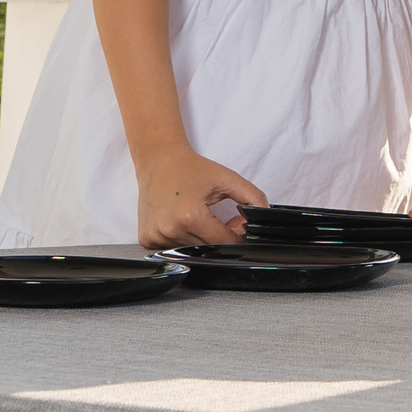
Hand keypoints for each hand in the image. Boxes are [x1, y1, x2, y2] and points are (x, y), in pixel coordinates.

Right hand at [133, 148, 266, 248]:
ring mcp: (155, 237)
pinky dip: (183, 238)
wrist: (159, 161)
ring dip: (202, 238)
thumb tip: (264, 217)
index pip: (224, 242)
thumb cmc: (192, 169)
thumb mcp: (228, 179)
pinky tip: (183, 221)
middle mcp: (170, 230)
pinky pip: (173, 248)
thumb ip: (253, 197)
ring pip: (191, 249)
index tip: (239, 227)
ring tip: (202, 216)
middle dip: (221, 237)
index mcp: (190, 217)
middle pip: (208, 247)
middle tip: (223, 218)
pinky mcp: (146, 239)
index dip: (237, 236)